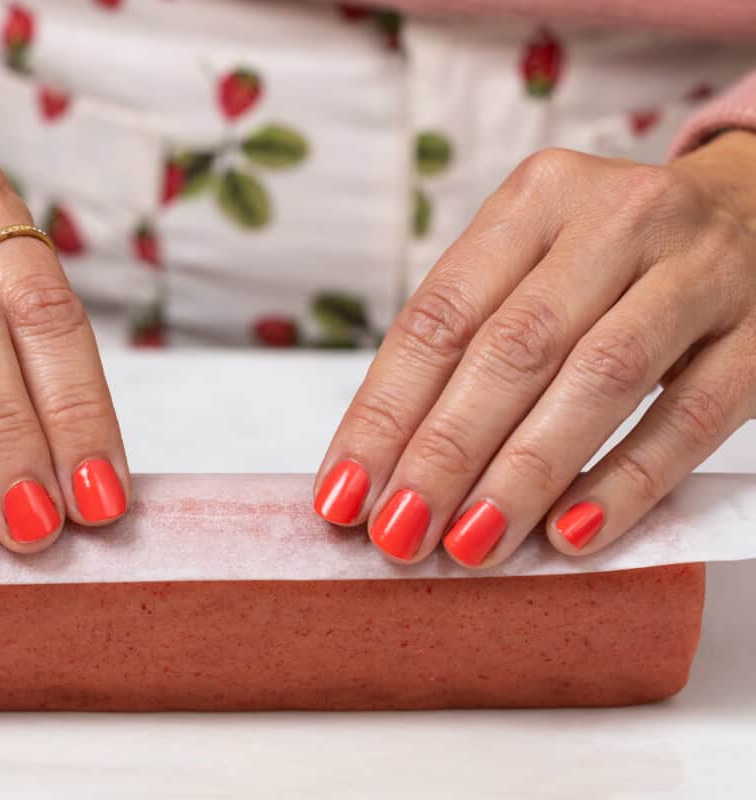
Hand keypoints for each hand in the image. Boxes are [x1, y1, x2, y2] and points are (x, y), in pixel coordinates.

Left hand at [314, 131, 755, 566]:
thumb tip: (382, 466)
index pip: (440, 316)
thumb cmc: (613, 257)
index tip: (342, 492)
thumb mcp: (534, 263)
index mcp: (534, 201)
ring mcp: (700, 269)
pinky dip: (629, 479)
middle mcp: (615, 219)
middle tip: (399, 533)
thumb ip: (468, 342)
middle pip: (512, 347)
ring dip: (525, 472)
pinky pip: (692, 414)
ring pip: (600, 377)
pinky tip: (575, 533)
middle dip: (444, 451)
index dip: (384, 411)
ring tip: (471, 545)